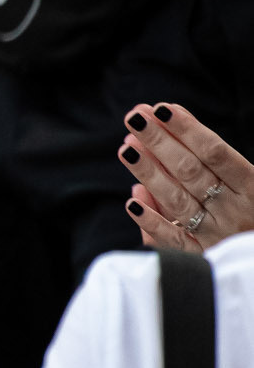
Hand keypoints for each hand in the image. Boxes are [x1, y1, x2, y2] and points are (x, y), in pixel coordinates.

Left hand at [122, 101, 253, 250]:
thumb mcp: (251, 184)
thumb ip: (220, 159)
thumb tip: (175, 135)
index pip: (216, 153)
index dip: (189, 130)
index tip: (162, 108)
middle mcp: (236, 211)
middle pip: (191, 171)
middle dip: (160, 142)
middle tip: (135, 117)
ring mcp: (219, 236)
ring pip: (177, 200)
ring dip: (149, 172)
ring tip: (127, 147)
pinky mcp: (205, 259)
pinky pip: (175, 242)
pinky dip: (153, 222)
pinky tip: (132, 202)